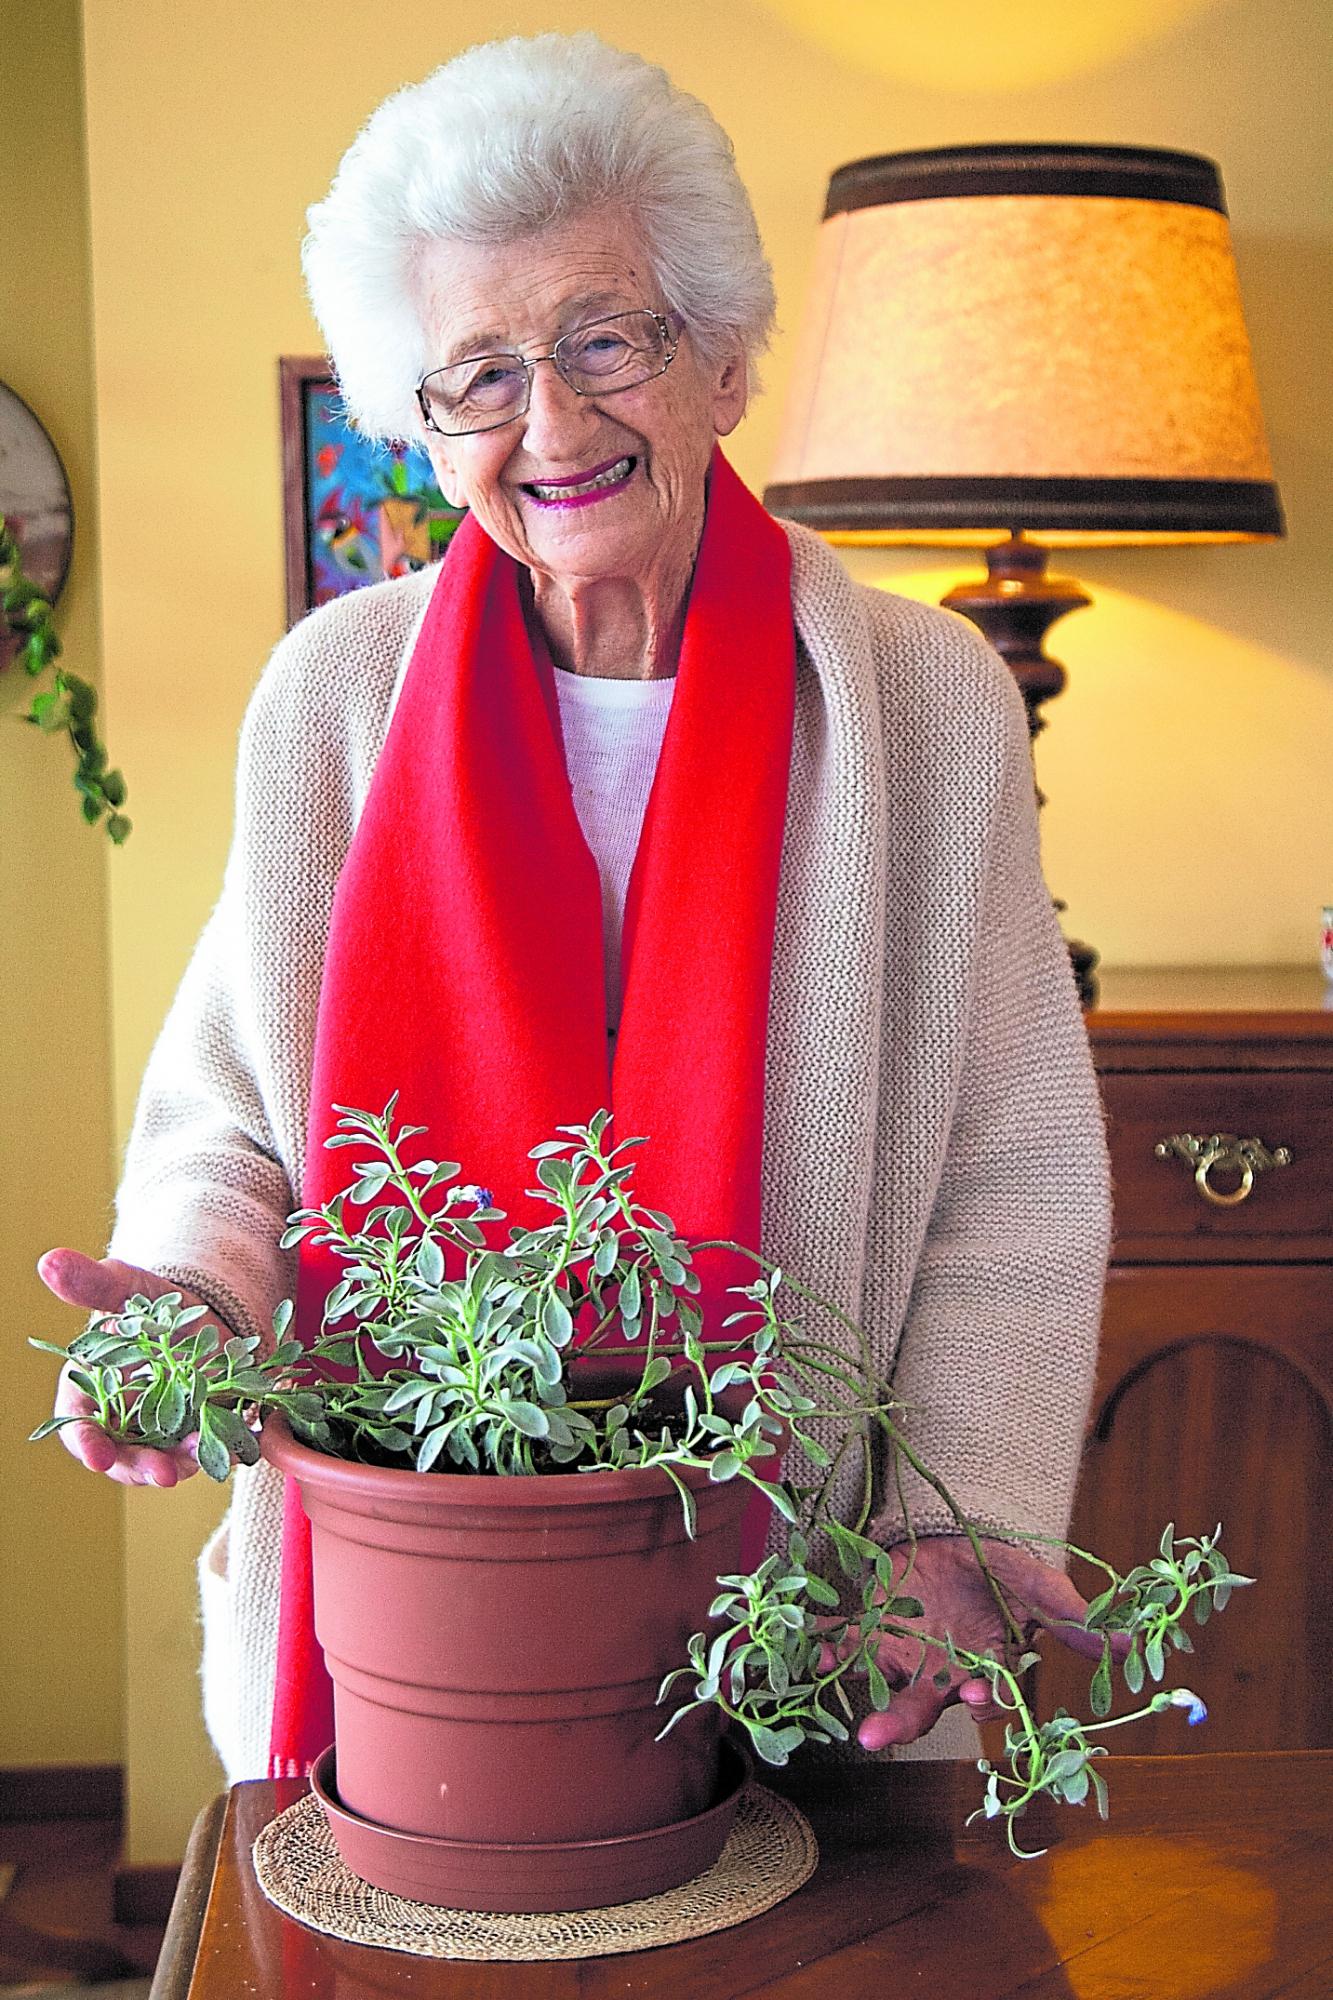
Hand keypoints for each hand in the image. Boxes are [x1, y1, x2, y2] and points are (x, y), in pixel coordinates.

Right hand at [36, 1248, 213, 1487]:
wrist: (208, 1313)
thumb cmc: (156, 1301)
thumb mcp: (131, 1288)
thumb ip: (94, 1284)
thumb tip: (49, 1261)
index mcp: (93, 1390)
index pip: (79, 1424)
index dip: (85, 1442)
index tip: (96, 1457)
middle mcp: (122, 1419)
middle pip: (120, 1456)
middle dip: (138, 1468)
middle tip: (161, 1474)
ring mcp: (159, 1432)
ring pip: (160, 1461)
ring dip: (177, 1465)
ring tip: (199, 1456)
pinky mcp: (195, 1434)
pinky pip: (199, 1452)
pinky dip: (209, 1451)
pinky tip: (225, 1445)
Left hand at [821, 1534, 1127, 1750]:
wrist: (960, 1533)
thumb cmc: (1003, 1568)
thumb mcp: (1036, 1584)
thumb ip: (1068, 1615)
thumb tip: (1124, 1643)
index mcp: (984, 1666)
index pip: (985, 1694)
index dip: (980, 1699)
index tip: (975, 1696)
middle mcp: (941, 1670)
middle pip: (920, 1706)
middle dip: (899, 1722)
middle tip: (874, 1736)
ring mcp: (904, 1650)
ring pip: (880, 1681)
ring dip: (856, 1688)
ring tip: (833, 1684)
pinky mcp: (873, 1624)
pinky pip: (849, 1640)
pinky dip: (831, 1643)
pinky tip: (818, 1646)